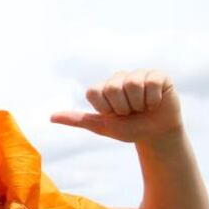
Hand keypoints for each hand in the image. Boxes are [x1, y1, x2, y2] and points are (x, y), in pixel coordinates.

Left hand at [50, 70, 181, 144]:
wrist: (155, 134)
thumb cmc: (128, 129)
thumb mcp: (101, 126)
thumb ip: (77, 120)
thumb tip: (51, 117)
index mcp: (103, 88)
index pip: (94, 92)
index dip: (105, 108)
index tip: (113, 115)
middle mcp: (118, 78)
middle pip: (113, 87)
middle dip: (123, 107)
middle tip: (130, 112)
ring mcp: (138, 75)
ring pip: (133, 84)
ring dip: (139, 104)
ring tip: (142, 107)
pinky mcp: (158, 75)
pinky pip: (152, 83)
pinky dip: (154, 99)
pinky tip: (155, 102)